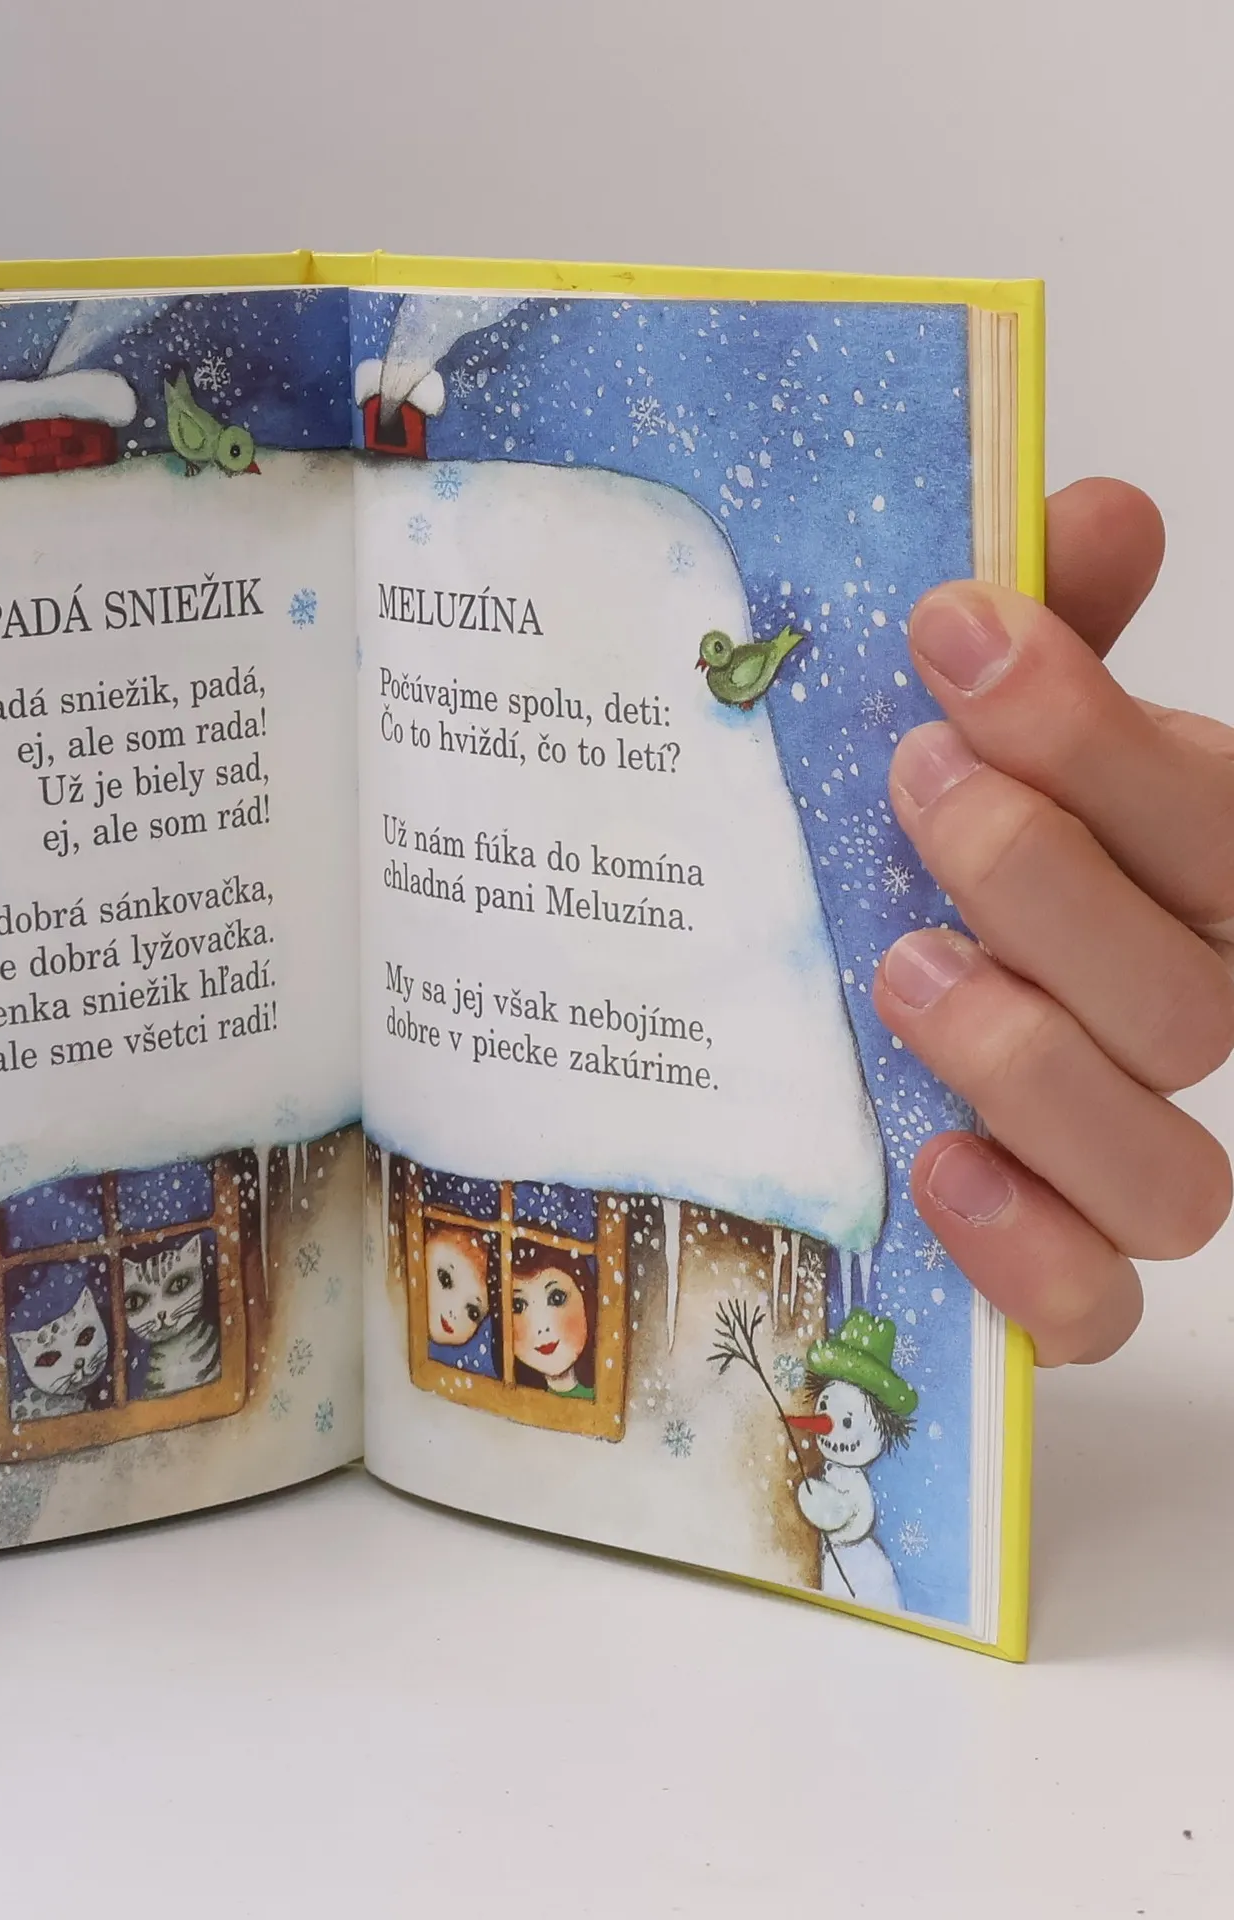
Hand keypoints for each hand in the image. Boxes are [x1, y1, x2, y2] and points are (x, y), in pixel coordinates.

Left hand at [874, 479, 1233, 1364]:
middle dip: (1049, 878)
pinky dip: (1033, 1257)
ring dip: (1038, 1065)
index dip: (1099, 733)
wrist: (858, 1005)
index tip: (956, 633)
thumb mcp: (978, 737)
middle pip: (1189, 999)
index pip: (1217, 824)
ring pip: (1171, 1172)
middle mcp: (1181, 1026)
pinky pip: (1093, 1307)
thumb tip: (1083, 511)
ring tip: (908, 970)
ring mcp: (1120, 1160)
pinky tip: (940, 1169)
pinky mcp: (1049, 1266)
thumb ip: (1049, 637)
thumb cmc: (939, 856)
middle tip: (917, 782)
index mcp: (1190, 886)